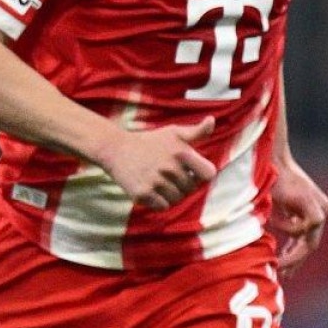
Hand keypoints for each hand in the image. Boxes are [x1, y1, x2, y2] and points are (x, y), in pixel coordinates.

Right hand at [96, 117, 219, 210]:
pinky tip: (151, 190)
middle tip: (168, 174)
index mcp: (181, 152)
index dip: (201, 174)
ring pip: (177, 199)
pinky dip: (159, 202)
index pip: (208, 174)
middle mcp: (170, 167)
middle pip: (191, 189)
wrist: (116, 149)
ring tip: (160, 182)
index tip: (191, 171)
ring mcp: (155, 181)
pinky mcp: (143, 193)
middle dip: (183, 184)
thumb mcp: (174, 133)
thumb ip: (197, 131)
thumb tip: (212, 120)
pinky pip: (163, 207)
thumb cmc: (150, 141)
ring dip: (171, 194)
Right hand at [268, 158, 327, 276]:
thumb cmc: (268, 181)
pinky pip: (301, 230)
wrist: (271, 160)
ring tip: (276, 261)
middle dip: (295, 261)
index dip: (295, 257)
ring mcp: (322, 210)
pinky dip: (286, 228)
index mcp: (314, 211)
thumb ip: (281, 224)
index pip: (308, 241)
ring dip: (291, 251)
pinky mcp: (316, 209)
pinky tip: (273, 219)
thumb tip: (274, 250)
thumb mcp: (275, 209)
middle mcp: (322, 210)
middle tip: (282, 274)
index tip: (283, 270)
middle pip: (311, 245)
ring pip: (309, 242)